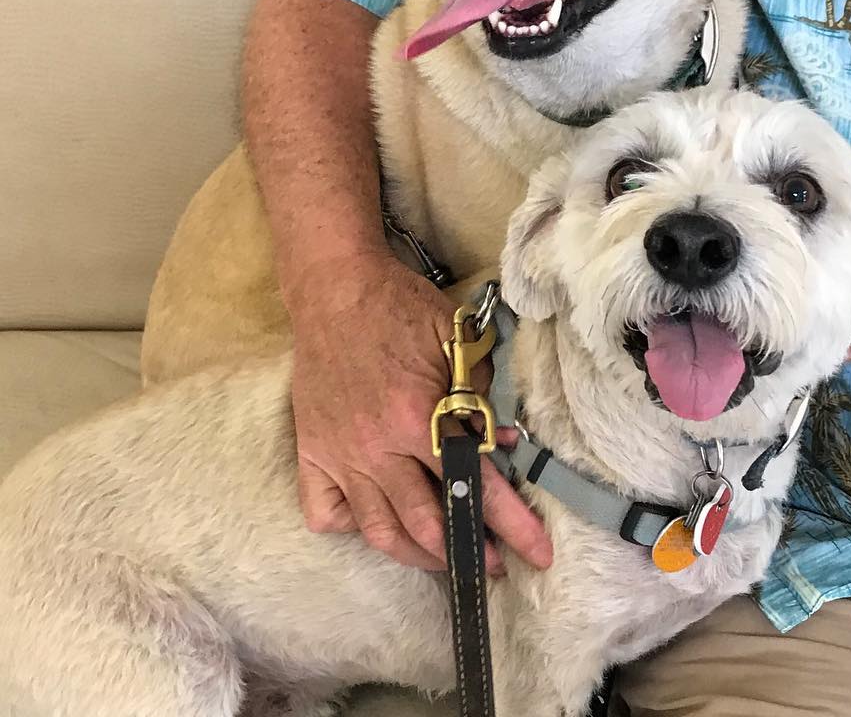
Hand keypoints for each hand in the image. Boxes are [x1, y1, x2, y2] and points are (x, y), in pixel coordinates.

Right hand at [289, 252, 553, 572]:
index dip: (511, 524)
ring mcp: (339, 456)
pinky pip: (326, 513)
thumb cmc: (400, 308)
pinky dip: (352, 527)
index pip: (474, 484)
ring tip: (445, 558)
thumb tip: (507, 442)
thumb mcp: (455, 340)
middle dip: (468, 551)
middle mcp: (377, 447)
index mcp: (418, 417)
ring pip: (378, 530)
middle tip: (493, 564)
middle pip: (428, 522)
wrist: (334, 288)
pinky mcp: (311, 454)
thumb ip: (482, 393)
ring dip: (418, 554)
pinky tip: (377, 522)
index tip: (537, 553)